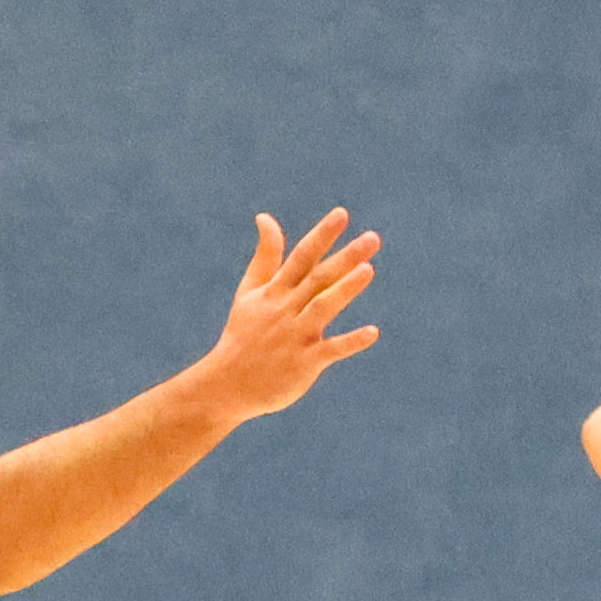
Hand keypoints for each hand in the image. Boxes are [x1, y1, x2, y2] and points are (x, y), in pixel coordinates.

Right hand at [189, 211, 382, 420]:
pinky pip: (330, 351)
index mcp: (275, 292)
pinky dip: (350, 343)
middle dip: (345, 258)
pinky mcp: (304, 364)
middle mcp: (286, 310)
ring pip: (323, 308)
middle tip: (373, 238)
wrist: (227, 385)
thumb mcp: (249, 292)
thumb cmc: (242, 335)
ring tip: (368, 270)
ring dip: (345, 289)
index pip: (301, 257)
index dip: (322, 235)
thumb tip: (265, 217)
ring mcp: (295, 337)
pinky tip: (372, 333)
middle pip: (318, 278)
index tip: (342, 214)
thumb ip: (265, 256)